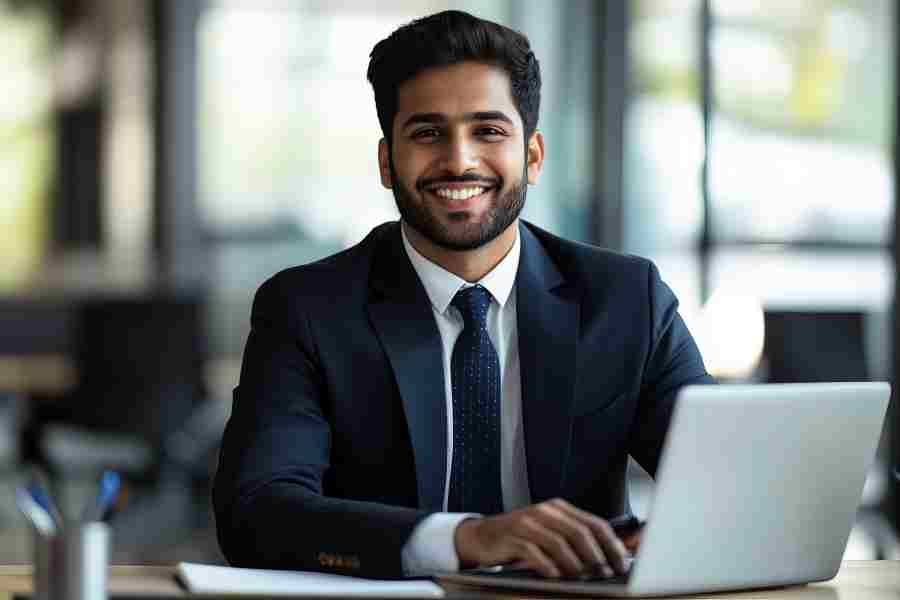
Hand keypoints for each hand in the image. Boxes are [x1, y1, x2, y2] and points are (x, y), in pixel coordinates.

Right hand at [454, 498, 629, 578]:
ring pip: (559, 542)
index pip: (593, 522)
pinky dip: (547, 566)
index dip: (610, 543)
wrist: (481, 536)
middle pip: (579, 532)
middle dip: (596, 555)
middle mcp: (544, 512)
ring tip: (582, 578)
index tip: (621, 562)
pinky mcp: (512, 537)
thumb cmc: (519, 538)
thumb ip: (573, 540)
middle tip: (605, 573)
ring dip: (574, 563)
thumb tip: (606, 558)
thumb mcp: (548, 532)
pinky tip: (555, 576)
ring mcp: (527, 523)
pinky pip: (534, 552)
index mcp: (558, 509)